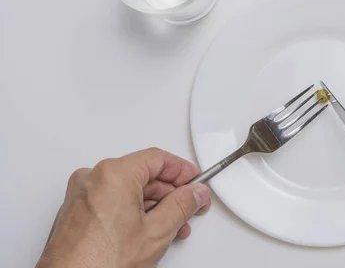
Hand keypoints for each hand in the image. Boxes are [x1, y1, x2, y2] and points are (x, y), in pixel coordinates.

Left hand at [36, 148, 210, 267]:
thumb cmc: (99, 263)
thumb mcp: (156, 232)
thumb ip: (181, 206)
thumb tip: (194, 194)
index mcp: (113, 173)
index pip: (158, 159)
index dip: (183, 171)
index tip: (195, 182)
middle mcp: (93, 178)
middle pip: (143, 174)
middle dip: (170, 192)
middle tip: (189, 205)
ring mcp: (81, 194)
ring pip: (128, 189)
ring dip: (154, 205)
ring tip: (172, 226)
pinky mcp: (76, 211)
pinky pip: (112, 200)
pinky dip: (133, 211)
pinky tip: (148, 230)